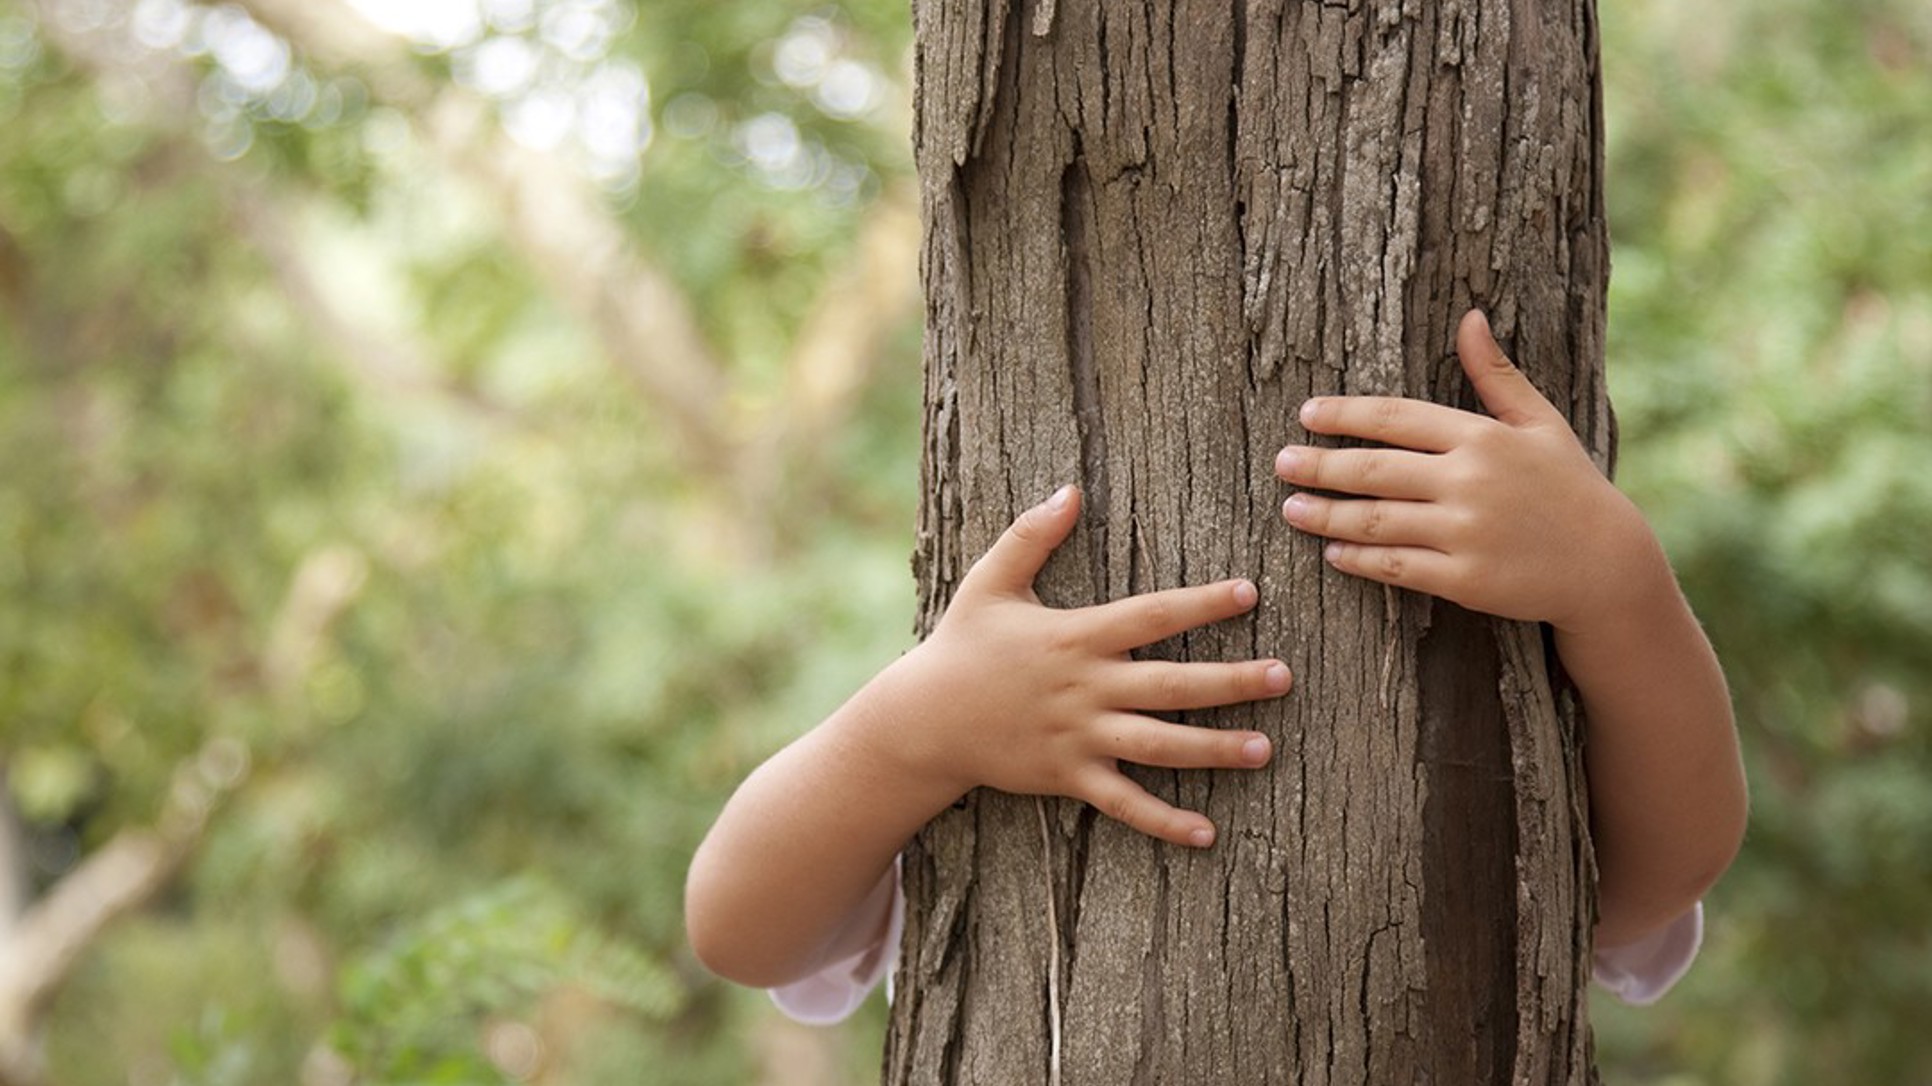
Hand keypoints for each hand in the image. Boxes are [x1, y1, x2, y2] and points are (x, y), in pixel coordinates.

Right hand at [891, 485, 1290, 848]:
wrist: (923, 720)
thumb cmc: (961, 646)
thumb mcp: (990, 583)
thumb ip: (1031, 535)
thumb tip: (1069, 490)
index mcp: (1076, 636)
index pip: (1152, 615)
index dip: (1202, 603)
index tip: (1249, 593)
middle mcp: (1085, 688)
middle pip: (1172, 684)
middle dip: (1231, 681)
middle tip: (1283, 676)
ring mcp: (1078, 737)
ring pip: (1159, 745)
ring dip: (1214, 749)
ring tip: (1264, 749)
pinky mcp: (1068, 777)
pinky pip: (1124, 802)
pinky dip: (1164, 821)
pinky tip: (1207, 833)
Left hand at [1274, 309, 1662, 632]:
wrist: (1607, 565)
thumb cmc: (1569, 486)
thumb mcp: (1540, 423)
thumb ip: (1495, 375)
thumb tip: (1470, 317)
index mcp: (1482, 437)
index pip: (1396, 418)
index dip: (1345, 414)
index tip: (1308, 414)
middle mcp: (1469, 482)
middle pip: (1374, 470)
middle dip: (1320, 465)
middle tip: (1281, 463)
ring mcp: (1465, 532)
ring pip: (1375, 520)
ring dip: (1326, 515)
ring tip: (1291, 508)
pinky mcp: (1464, 579)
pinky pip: (1396, 566)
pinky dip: (1358, 559)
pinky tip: (1333, 553)